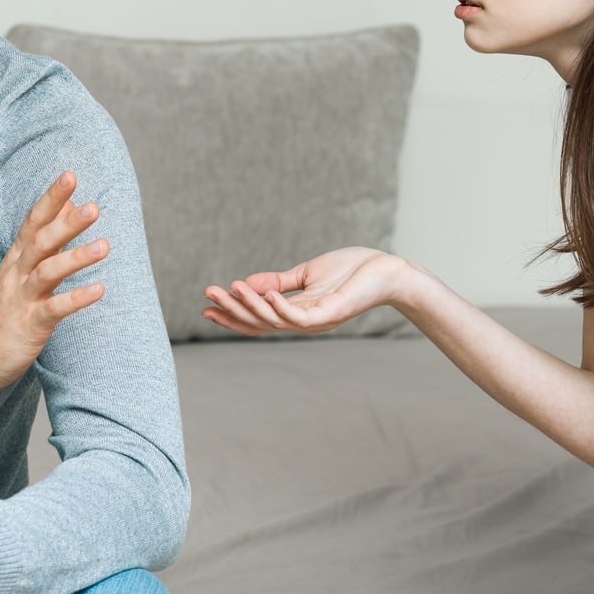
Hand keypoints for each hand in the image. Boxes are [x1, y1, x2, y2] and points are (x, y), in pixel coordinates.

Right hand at [0, 171, 107, 412]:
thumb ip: (43, 242)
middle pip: (40, 241)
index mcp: (15, 260)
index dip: (51, 199)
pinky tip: (99, 290)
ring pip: (47, 272)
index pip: (33, 222)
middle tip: (93, 206)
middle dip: (66, 223)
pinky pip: (54, 310)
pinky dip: (76, 299)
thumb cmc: (0, 314)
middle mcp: (17, 274)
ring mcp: (22, 299)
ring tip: (105, 246)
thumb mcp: (18, 272)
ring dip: (76, 258)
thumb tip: (68, 208)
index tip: (70, 175)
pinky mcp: (28, 325)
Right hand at [202, 246, 407, 335]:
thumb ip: (280, 280)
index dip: (233, 315)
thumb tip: (249, 283)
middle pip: (260, 324)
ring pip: (273, 321)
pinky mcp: (329, 313)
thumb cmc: (353, 269)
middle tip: (207, 297)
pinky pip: (296, 315)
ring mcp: (316, 321)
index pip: (258, 320)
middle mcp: (304, 322)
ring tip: (228, 288)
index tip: (207, 306)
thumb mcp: (308, 273)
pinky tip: (262, 292)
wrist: (386, 270)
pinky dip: (277, 306)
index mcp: (298, 313)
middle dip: (232, 311)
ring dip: (248, 306)